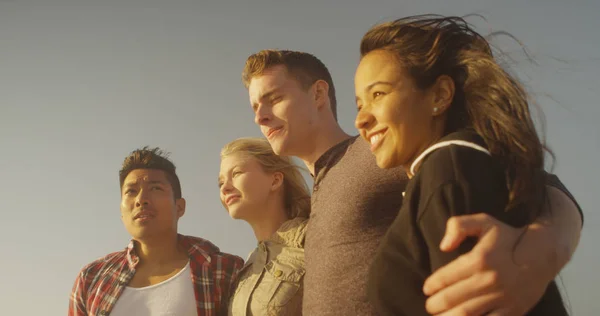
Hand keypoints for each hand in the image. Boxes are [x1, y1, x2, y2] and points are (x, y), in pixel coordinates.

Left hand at [422, 213, 555, 315]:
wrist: (544, 253)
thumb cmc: (508, 237)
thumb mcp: (483, 222)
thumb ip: (458, 226)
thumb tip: (443, 246)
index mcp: (479, 259)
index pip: (446, 277)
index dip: (432, 285)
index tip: (427, 289)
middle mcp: (490, 280)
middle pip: (452, 299)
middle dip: (435, 305)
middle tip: (430, 306)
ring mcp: (502, 298)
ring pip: (467, 314)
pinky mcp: (513, 311)